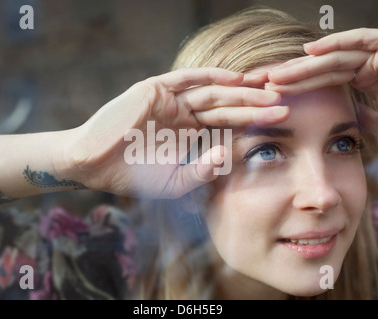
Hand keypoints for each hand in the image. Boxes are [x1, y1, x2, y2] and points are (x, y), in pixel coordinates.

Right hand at [63, 68, 288, 197]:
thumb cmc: (132, 176)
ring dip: (241, 93)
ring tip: (269, 93)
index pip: (227, 126)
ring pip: (213, 92)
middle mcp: (183, 114)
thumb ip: (203, 172)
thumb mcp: (176, 182)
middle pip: (226, 107)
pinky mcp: (155, 89)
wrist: (93, 165)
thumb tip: (228, 157)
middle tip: (285, 107)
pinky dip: (212, 77)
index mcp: (189, 134)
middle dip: (255, 107)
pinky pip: (187, 78)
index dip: (253, 124)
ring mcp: (170, 100)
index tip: (281, 125)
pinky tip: (238, 80)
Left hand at [265, 28, 377, 149]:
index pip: (325, 81)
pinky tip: (310, 50)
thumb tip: (338, 114)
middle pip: (325, 68)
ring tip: (277, 75)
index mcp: (369, 81)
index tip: (272, 94)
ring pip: (337, 57)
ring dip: (306, 65)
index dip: (298, 87)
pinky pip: (363, 40)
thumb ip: (358, 114)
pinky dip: (337, 43)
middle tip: (264, 82)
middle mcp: (374, 65)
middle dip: (294, 76)